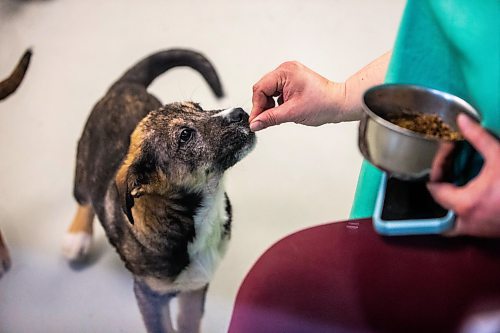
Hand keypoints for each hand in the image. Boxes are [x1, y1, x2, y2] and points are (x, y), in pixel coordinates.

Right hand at [250, 61, 347, 130]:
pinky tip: (283, 109)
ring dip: (269, 104)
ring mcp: (290, 74)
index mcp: (285, 72)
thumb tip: (255, 123)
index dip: (257, 106)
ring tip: (278, 114)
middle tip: (264, 120)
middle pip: (263, 88)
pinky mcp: (293, 80)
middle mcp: (286, 69)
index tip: (256, 121)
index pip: (260, 88)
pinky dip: (276, 101)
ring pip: (269, 90)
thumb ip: (270, 118)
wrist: (339, 104)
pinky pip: (277, 90)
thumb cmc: (323, 104)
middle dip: (262, 105)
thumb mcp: (292, 113)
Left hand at [427, 114, 499, 236]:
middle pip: (437, 205)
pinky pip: (462, 225)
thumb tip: (462, 120)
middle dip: (439, 185)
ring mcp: (476, 230)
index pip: (434, 187)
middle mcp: (465, 222)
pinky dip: (459, 212)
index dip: (438, 166)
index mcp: (464, 203)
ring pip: (447, 222)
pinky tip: (468, 193)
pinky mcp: (487, 232)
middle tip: (446, 166)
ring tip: (452, 181)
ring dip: (446, 204)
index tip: (448, 150)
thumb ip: (478, 137)